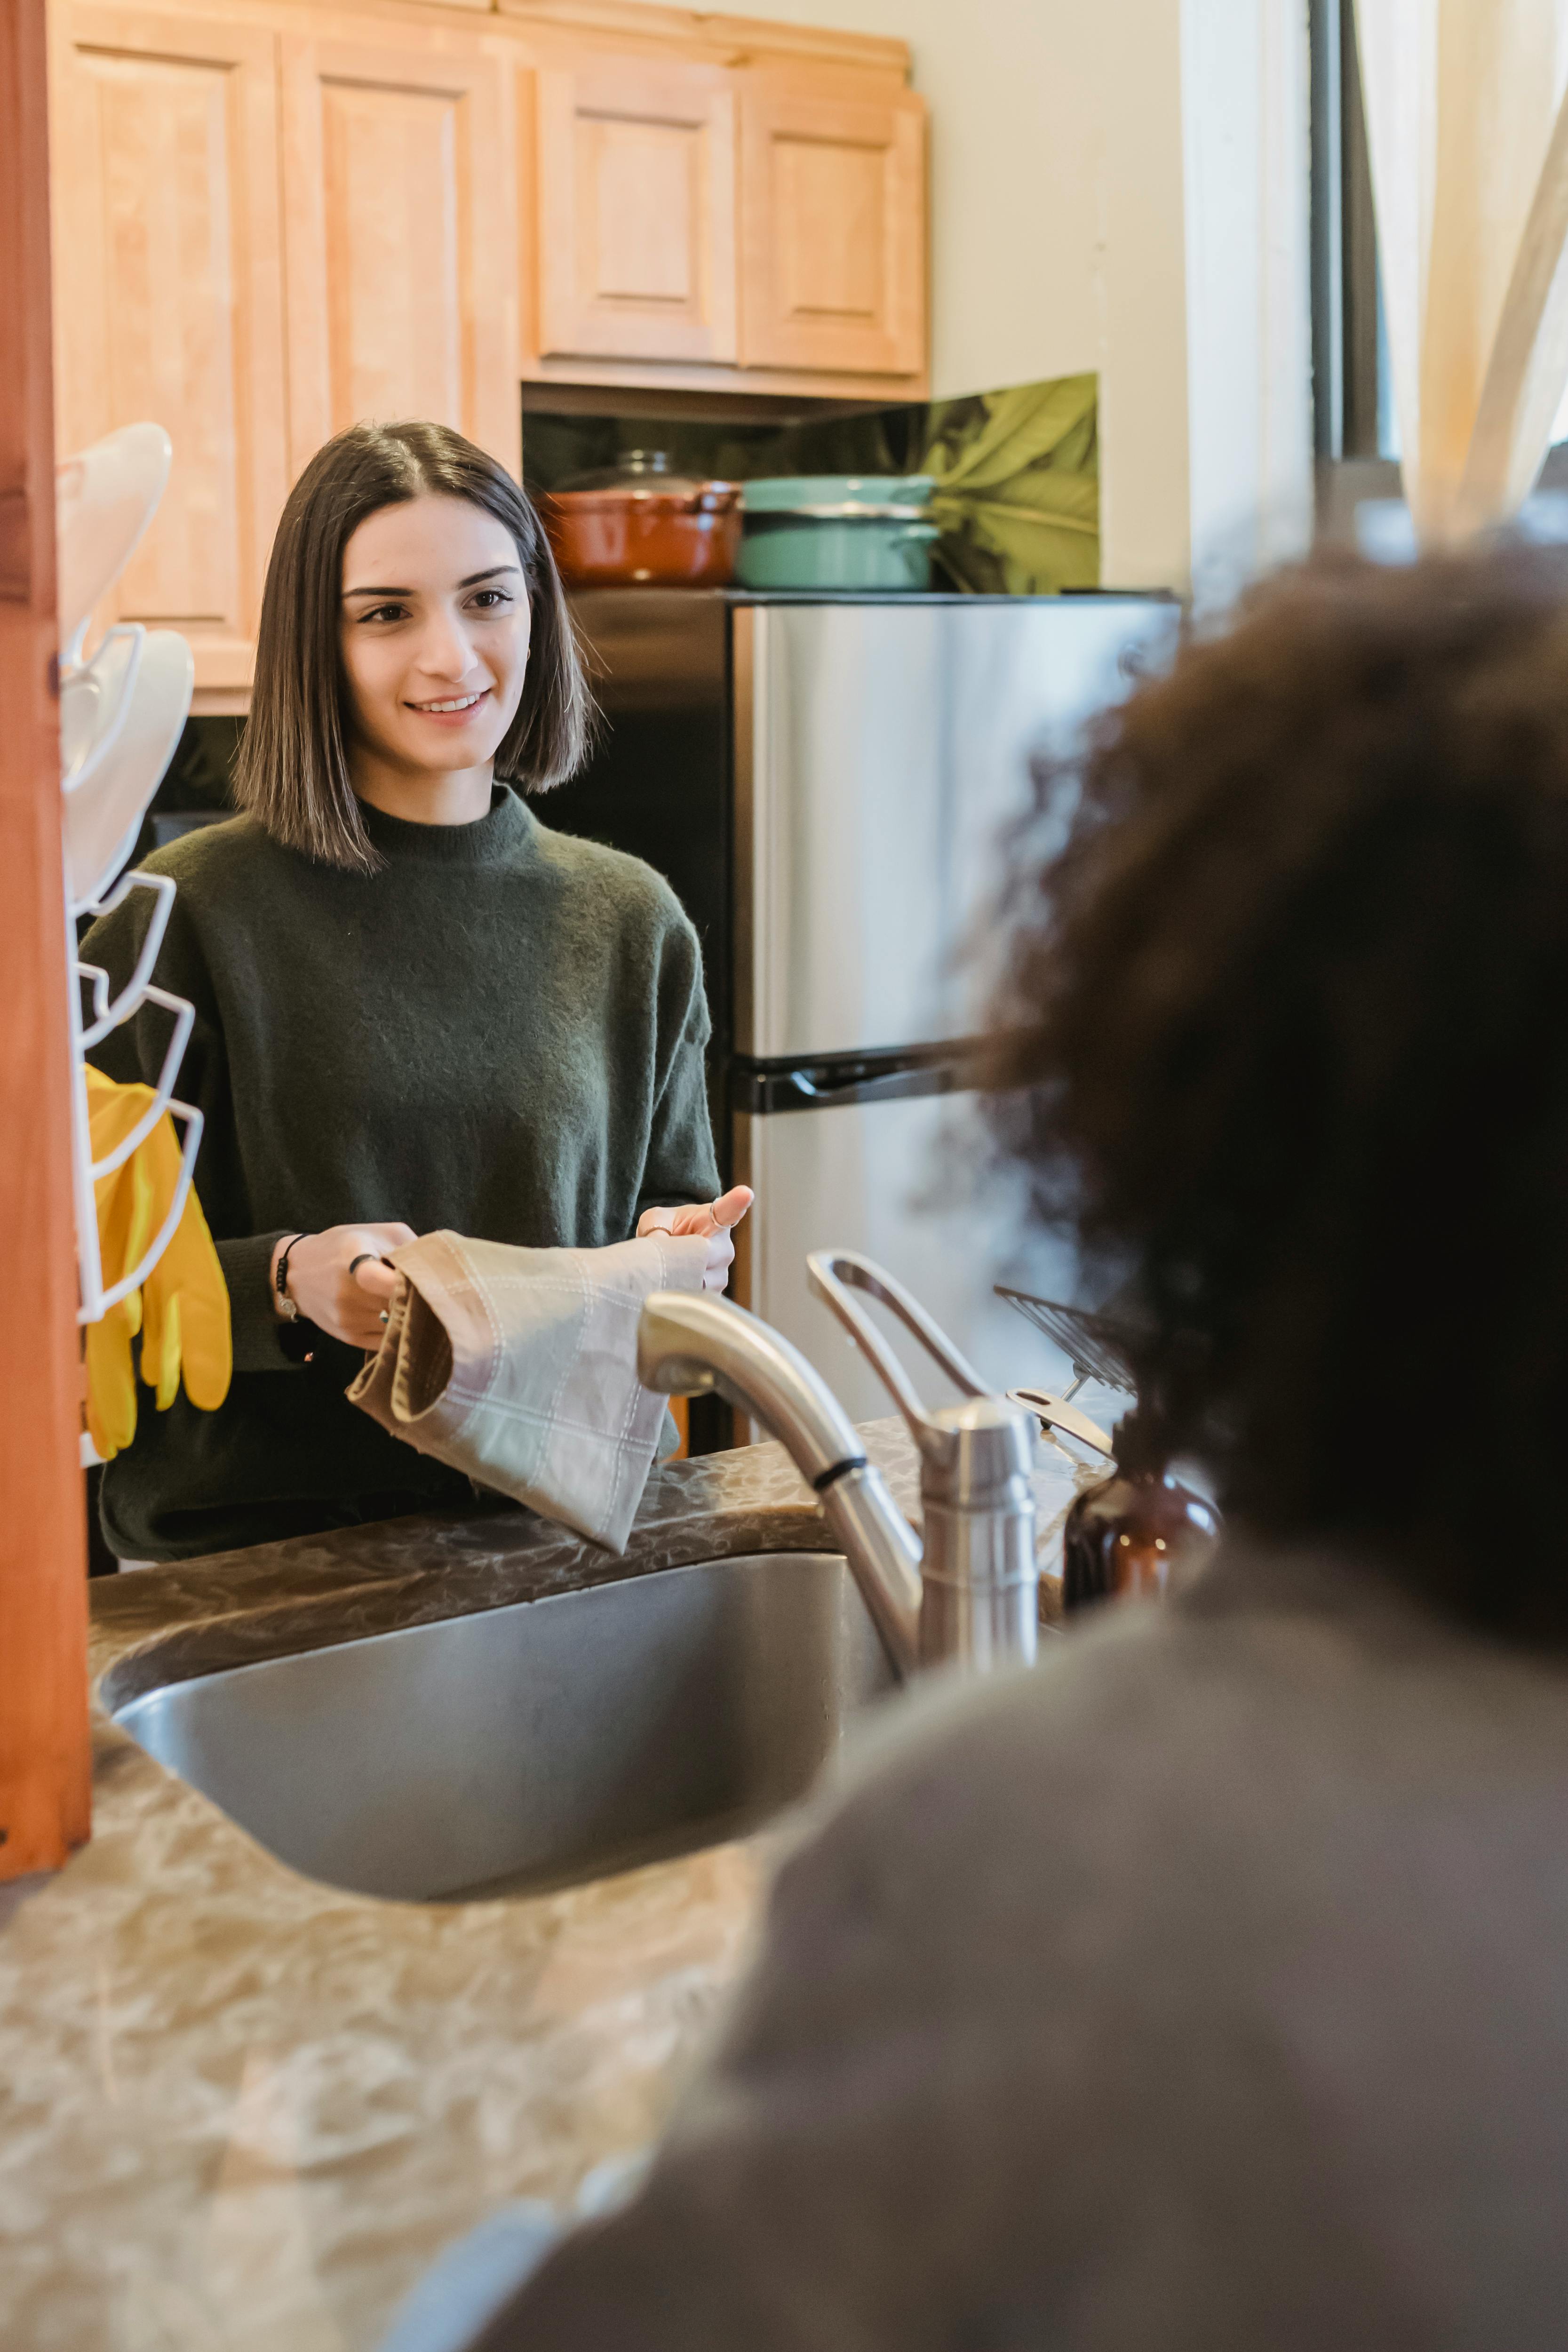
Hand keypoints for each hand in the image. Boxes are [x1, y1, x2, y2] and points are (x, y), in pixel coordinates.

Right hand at [271, 1223, 415, 1347]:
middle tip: (429, 1290)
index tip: (425, 1279)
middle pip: (399, 1305)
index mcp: (355, 1262)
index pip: (389, 1282)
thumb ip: (409, 1244)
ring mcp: (349, 1320)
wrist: (296, 1273)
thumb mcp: (374, 1232)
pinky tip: (397, 1313)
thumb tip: (440, 1268)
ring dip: (409, 1314)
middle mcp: (349, 1296)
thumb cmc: (342, 1246)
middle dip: (418, 1299)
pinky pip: (387, 1338)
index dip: (413, 1283)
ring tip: (410, 1299)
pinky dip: (397, 1328)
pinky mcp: (350, 1338)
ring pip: (397, 1324)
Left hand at [637, 1186, 753, 1294]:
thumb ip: (657, 1229)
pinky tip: (674, 1281)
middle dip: (681, 1257)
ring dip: (678, 1275)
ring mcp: (722, 1273)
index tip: (745, 1193)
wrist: (670, 1251)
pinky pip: (697, 1296)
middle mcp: (724, 1246)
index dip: (737, 1202)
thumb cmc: (667, 1228)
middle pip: (705, 1255)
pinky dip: (679, 1290)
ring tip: (670, 1265)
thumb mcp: (656, 1221)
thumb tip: (660, 1247)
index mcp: (714, 1218)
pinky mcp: (715, 1293)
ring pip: (700, 1279)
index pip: (728, 1211)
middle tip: (666, 1251)